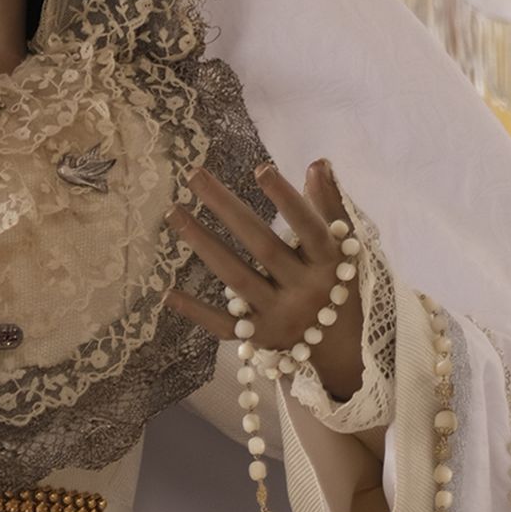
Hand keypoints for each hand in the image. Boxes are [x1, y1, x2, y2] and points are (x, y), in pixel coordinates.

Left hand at [167, 160, 364, 401]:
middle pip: (262, 246)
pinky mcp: (260, 337)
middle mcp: (305, 291)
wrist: (343, 348)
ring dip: (204, 244)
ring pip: (237, 278)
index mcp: (329, 264)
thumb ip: (329, 204)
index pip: (308, 228)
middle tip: (193, 174)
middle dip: (226, 208)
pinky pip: (224, 324)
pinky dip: (197, 311)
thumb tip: (316, 163)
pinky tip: (167, 292)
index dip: (287, 200)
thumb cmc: (338, 281)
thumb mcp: (343, 244)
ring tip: (174, 213)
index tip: (260, 169)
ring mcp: (280, 316)